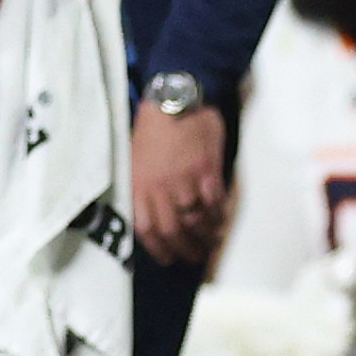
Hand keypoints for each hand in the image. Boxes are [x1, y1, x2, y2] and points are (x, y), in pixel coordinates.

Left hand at [132, 97, 229, 265]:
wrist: (176, 98)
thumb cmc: (153, 125)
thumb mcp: (135, 156)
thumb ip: (142, 185)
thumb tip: (152, 212)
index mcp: (138, 183)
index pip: (146, 228)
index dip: (158, 248)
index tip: (168, 258)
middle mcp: (160, 187)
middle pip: (173, 231)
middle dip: (185, 249)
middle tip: (194, 256)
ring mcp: (185, 180)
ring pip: (197, 221)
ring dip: (205, 237)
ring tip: (210, 242)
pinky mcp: (207, 171)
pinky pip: (215, 204)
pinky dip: (219, 217)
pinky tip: (220, 221)